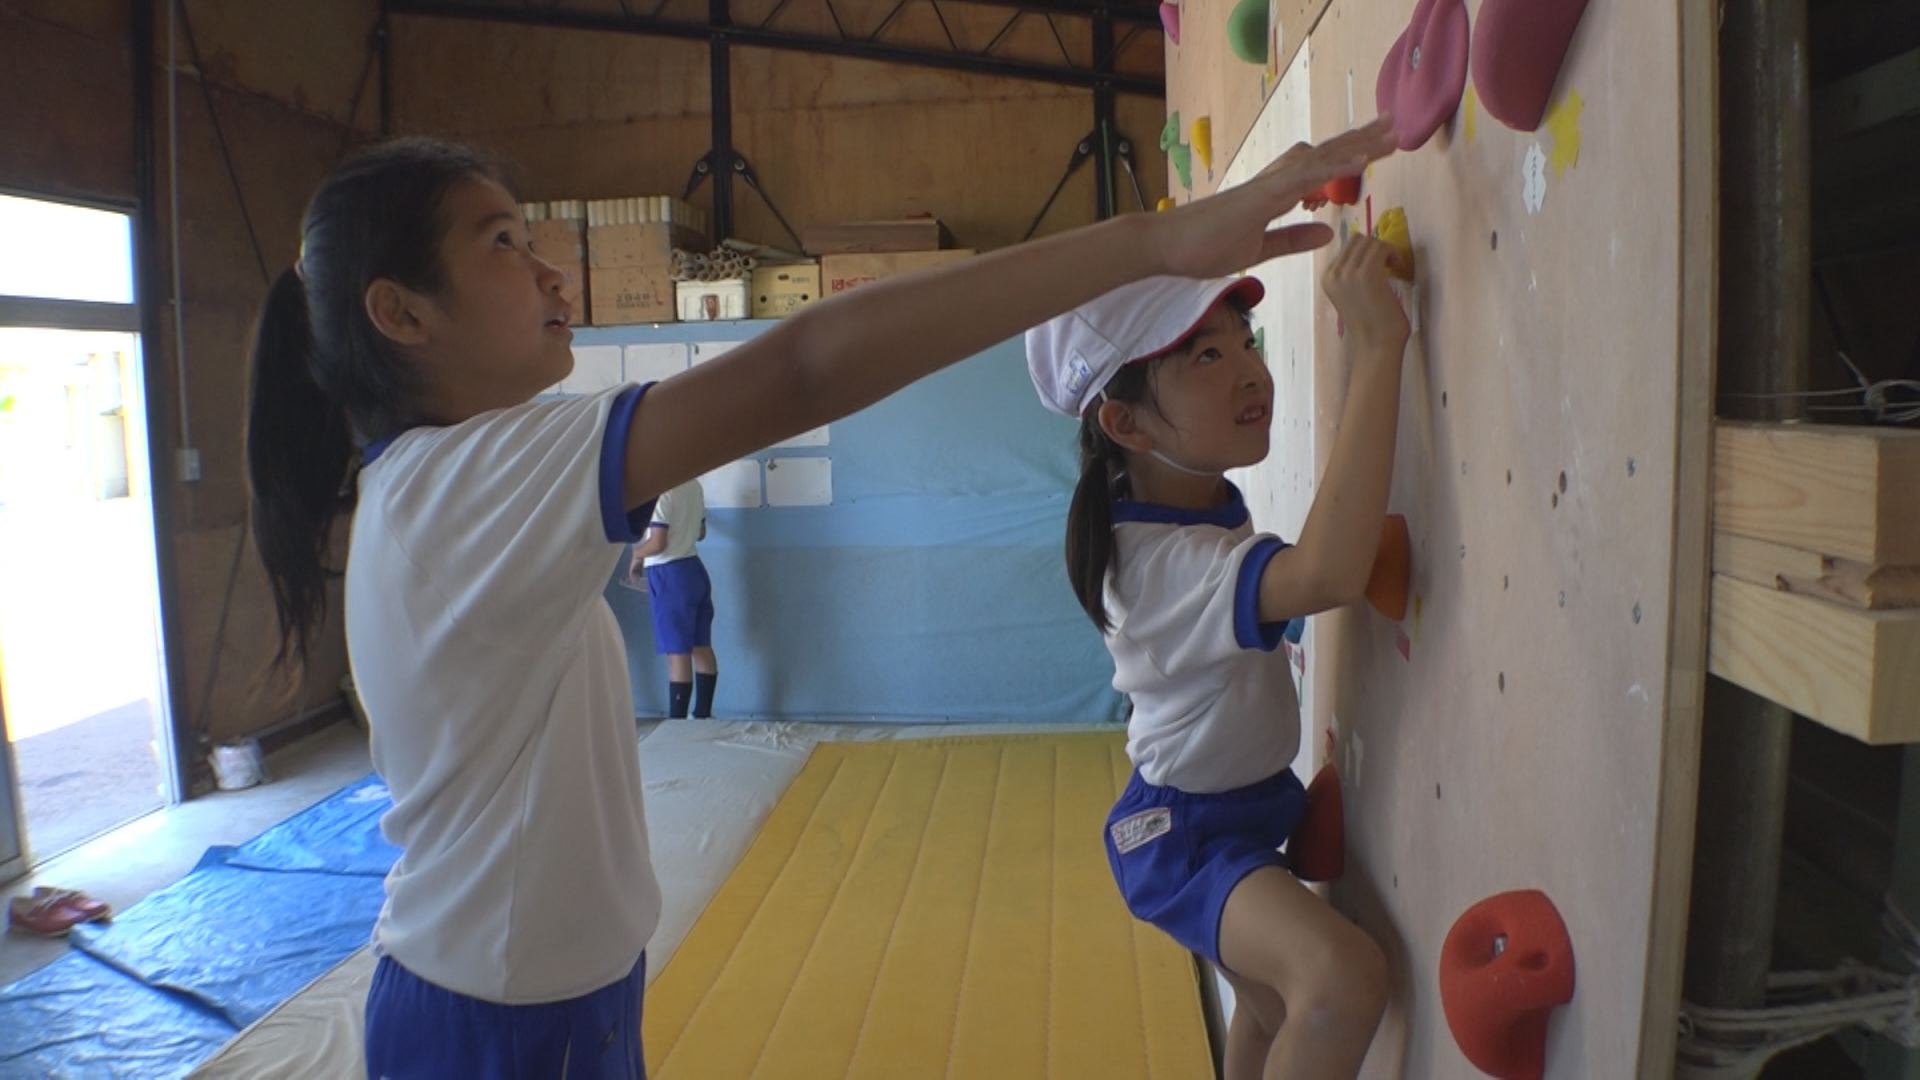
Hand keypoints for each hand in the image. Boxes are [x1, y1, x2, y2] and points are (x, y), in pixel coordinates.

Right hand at [1150, 116, 1396, 278]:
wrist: (1164, 246)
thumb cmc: (1202, 248)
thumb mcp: (1258, 250)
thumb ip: (1292, 240)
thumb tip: (1328, 233)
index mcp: (1274, 194)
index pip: (1319, 170)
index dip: (1348, 157)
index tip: (1378, 147)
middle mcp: (1274, 181)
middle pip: (1326, 153)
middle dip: (1361, 139)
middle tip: (1395, 125)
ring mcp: (1268, 184)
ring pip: (1321, 157)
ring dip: (1357, 144)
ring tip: (1390, 133)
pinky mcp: (1261, 194)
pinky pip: (1306, 175)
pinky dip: (1335, 165)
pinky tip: (1362, 158)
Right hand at [1322, 235, 1411, 352]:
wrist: (1377, 345)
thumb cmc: (1370, 326)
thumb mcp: (1353, 295)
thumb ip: (1353, 275)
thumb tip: (1370, 251)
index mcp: (1328, 278)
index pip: (1347, 247)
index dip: (1367, 252)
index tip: (1380, 267)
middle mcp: (1334, 273)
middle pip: (1358, 239)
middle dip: (1376, 247)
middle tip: (1388, 265)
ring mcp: (1348, 272)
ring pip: (1370, 241)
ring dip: (1386, 250)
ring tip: (1393, 268)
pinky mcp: (1367, 273)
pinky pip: (1382, 247)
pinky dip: (1394, 253)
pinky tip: (1398, 268)